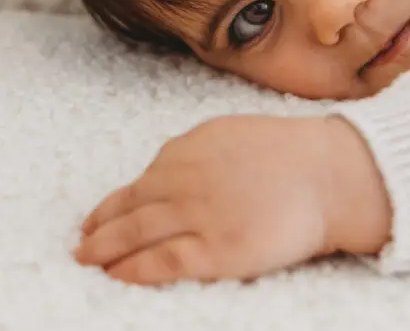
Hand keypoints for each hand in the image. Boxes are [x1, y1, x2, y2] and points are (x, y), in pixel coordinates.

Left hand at [74, 114, 390, 284]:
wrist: (328, 173)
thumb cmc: (288, 152)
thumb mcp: (231, 133)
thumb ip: (195, 150)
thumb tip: (166, 168)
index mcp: (188, 149)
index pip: (139, 181)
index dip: (112, 203)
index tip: (96, 217)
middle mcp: (184, 179)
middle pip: (128, 209)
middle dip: (99, 230)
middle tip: (81, 246)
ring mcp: (197, 214)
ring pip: (135, 236)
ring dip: (106, 251)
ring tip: (88, 263)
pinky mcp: (214, 250)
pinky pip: (162, 263)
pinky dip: (134, 270)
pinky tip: (118, 276)